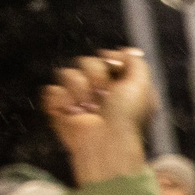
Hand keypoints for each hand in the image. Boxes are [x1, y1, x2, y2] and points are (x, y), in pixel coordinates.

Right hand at [39, 50, 158, 186]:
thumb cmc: (126, 118)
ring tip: (90, 109)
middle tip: (104, 96)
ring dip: (80, 91)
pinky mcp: (60, 108)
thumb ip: (136, 63)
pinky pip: (52, 90)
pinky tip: (73, 113)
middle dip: (95, 77)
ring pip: (67, 74)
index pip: (105, 58)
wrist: (105, 142)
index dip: (108, 62)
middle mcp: (98, 90)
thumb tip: (127, 51)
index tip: (113, 71)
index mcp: (118, 84)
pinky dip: (61, 101)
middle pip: (86, 62)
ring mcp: (77, 98)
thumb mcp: (142, 86)